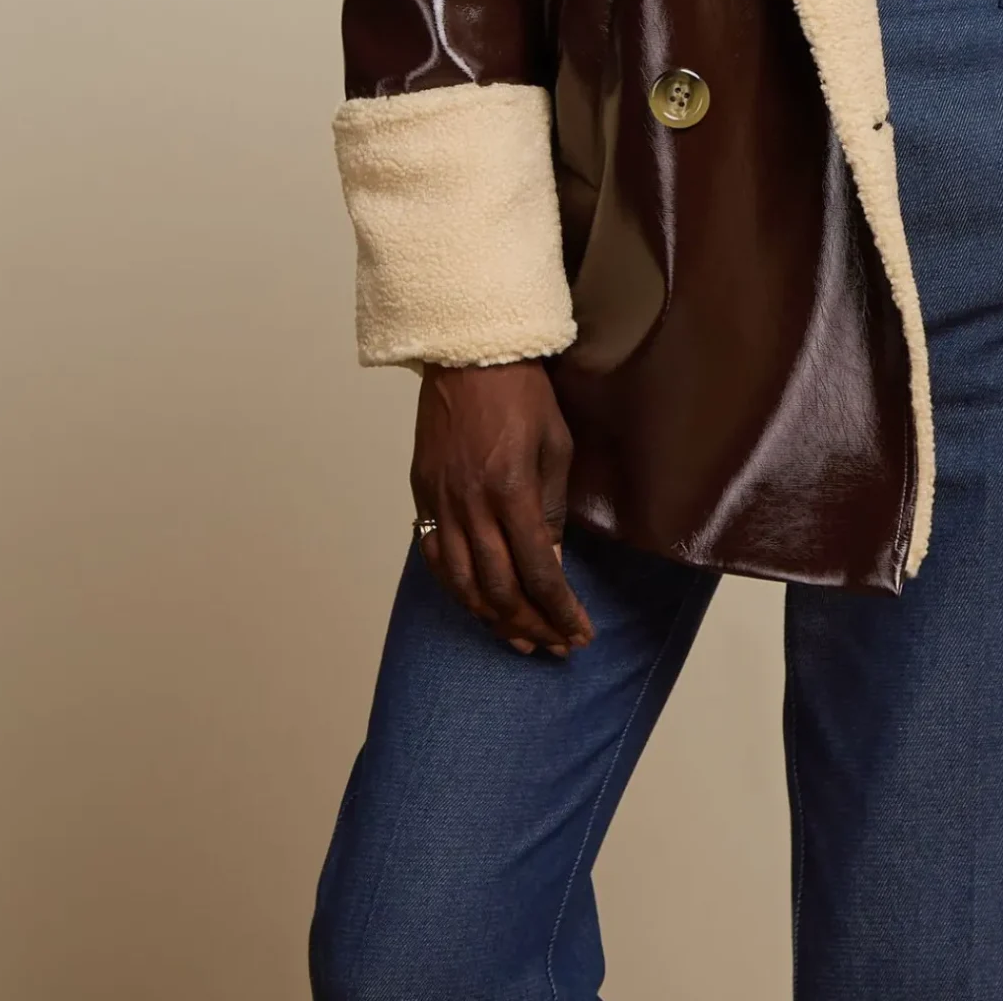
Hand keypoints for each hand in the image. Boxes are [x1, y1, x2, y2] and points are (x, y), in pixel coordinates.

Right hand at [410, 360, 594, 657]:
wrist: (468, 355)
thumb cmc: (523, 393)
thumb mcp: (556, 445)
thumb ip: (552, 508)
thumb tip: (552, 561)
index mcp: (512, 491)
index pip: (539, 571)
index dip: (560, 610)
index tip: (579, 634)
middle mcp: (473, 505)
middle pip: (500, 588)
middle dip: (532, 625)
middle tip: (556, 647)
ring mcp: (443, 502)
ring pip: (463, 583)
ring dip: (493, 619)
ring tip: (520, 640)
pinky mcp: (423, 495)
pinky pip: (435, 557)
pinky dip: (456, 590)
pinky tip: (476, 605)